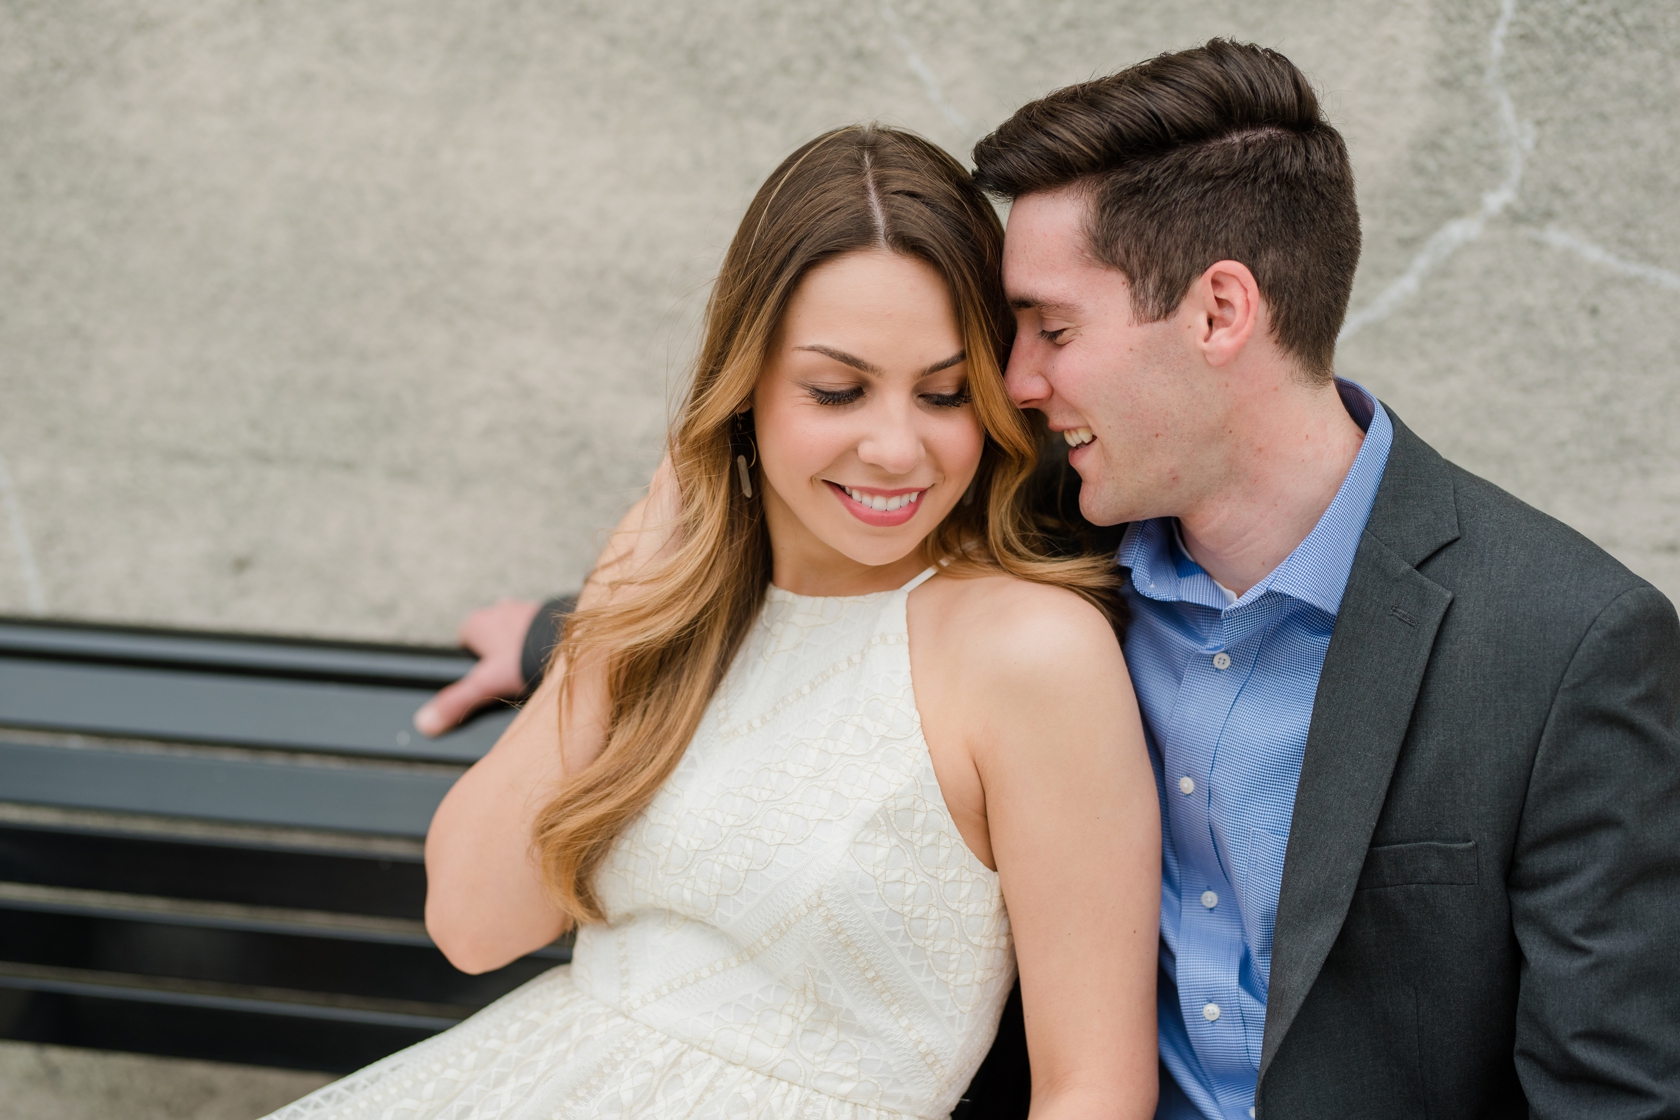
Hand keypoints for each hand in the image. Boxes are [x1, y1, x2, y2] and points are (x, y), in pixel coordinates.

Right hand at [414, 599, 542, 736]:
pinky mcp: (549, 614)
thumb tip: (425, 723)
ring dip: (520, 646)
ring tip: (529, 669)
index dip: (472, 659)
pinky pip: (539, 630)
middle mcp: (499, 610)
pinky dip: (541, 643)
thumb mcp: (485, 686)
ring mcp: (525, 609)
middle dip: (497, 652)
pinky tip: (548, 660)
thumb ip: (455, 703)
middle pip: (491, 634)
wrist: (572, 643)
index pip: (464, 638)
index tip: (484, 676)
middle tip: (508, 675)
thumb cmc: (525, 659)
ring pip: (516, 630)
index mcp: (478, 623)